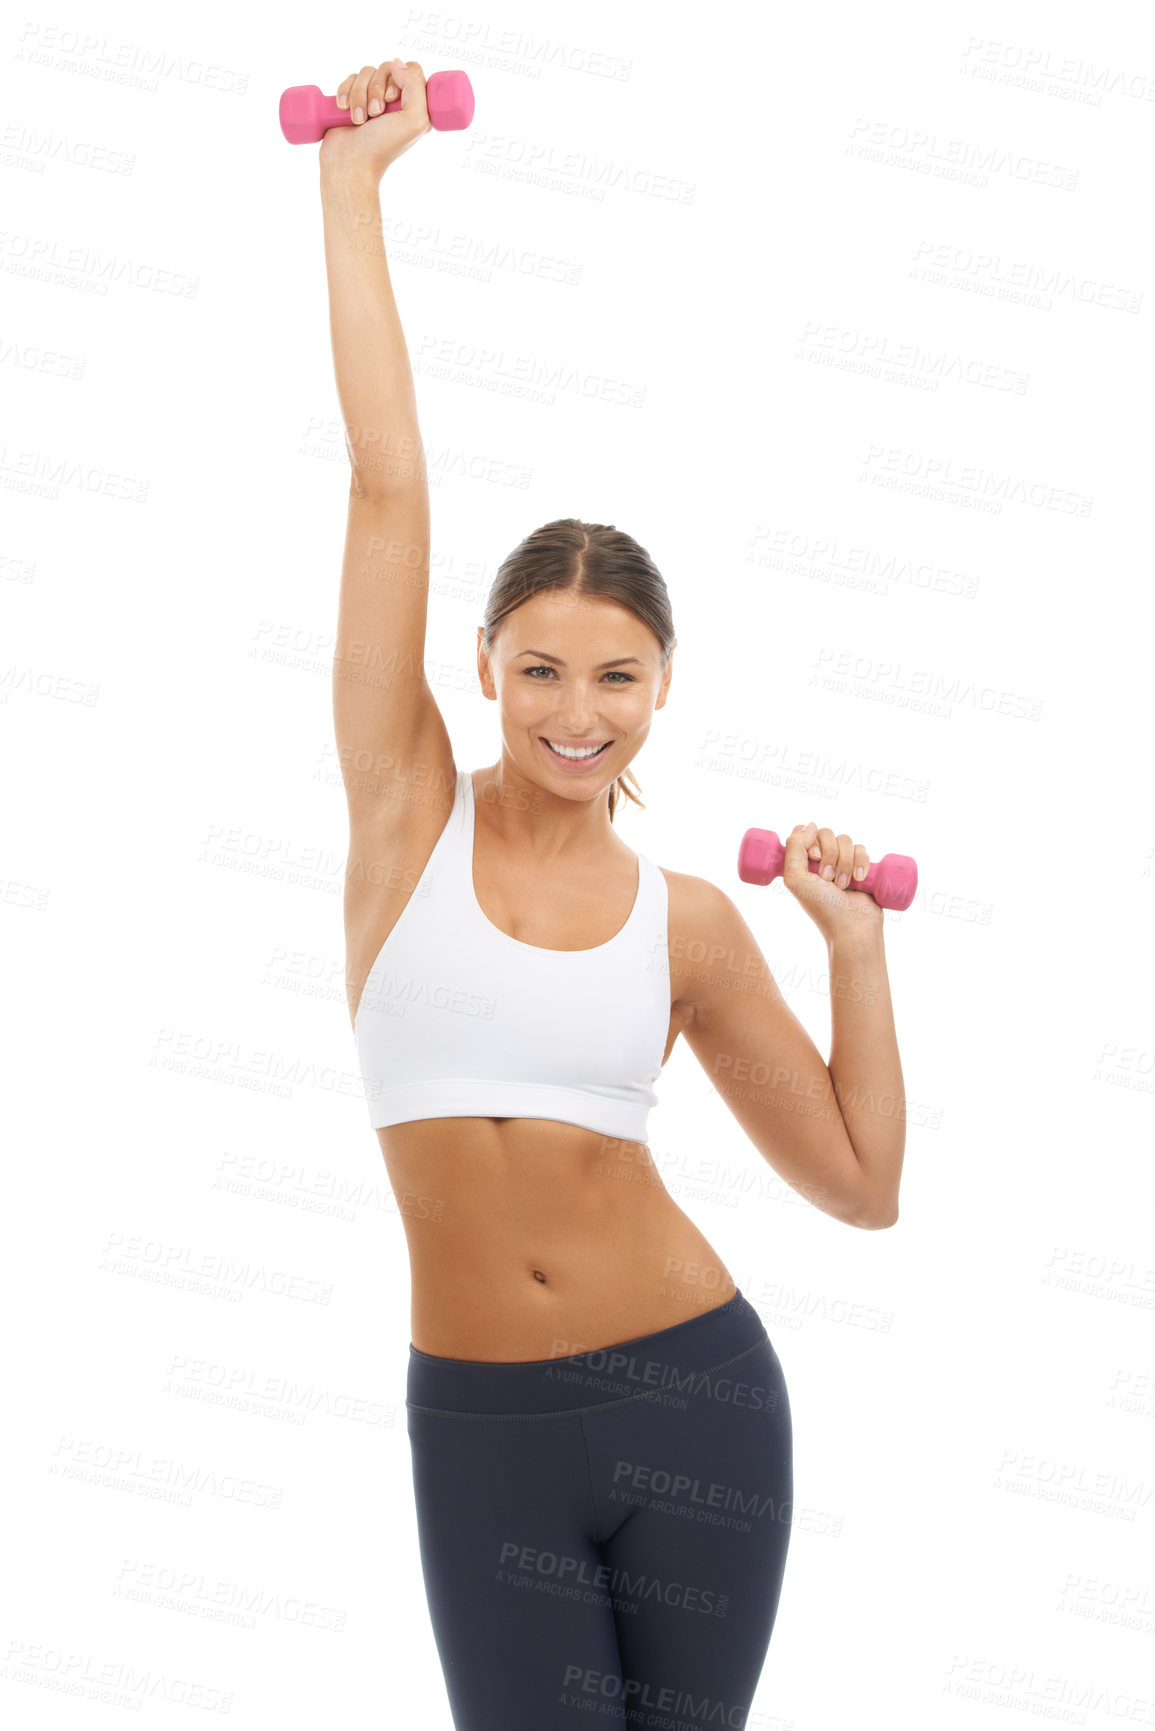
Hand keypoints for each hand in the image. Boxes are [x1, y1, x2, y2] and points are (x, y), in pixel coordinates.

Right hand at [318, 58, 431, 179]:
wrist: (350, 162)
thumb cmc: (383, 147)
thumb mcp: (415, 120)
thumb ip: (416, 86)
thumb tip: (398, 64)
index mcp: (415, 105)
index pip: (412, 70)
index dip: (401, 78)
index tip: (392, 99)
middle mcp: (395, 101)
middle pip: (387, 67)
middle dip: (376, 89)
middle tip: (374, 114)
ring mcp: (372, 99)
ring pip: (366, 72)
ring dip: (359, 95)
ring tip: (358, 120)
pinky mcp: (352, 99)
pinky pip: (349, 78)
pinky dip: (345, 93)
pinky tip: (344, 111)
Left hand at [781, 822, 882, 942]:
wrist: (852, 927)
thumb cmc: (822, 907)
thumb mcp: (796, 879)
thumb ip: (793, 848)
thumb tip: (810, 825)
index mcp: (802, 862)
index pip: (804, 832)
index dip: (810, 841)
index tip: (812, 859)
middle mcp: (821, 860)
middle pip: (827, 833)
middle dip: (830, 855)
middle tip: (827, 879)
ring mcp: (842, 862)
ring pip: (846, 840)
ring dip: (845, 862)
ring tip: (843, 885)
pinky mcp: (861, 867)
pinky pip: (863, 849)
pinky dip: (862, 862)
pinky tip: (859, 879)